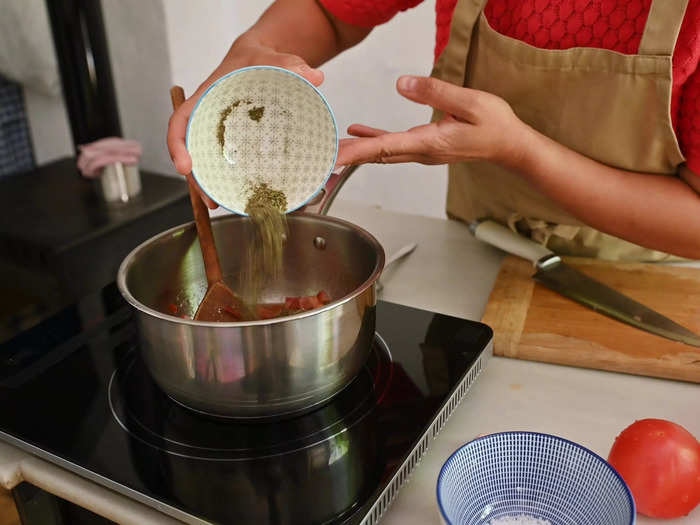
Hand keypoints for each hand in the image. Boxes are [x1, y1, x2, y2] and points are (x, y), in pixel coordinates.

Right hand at [166, 38, 323, 208]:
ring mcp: (218, 132)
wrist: (258, 60)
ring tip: (219, 205)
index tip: (184, 166)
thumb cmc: (257, 60)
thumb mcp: (274, 58)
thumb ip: (293, 65)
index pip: (180, 121)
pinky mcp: (231, 140)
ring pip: (206, 160)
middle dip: (195, 178)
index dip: (177, 144)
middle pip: (190, 150)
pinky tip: (237, 194)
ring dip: (209, 185)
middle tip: (208, 198)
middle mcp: (207, 118)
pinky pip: (224, 160)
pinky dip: (227, 178)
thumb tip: (317, 77)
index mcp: (207, 97)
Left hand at [336, 76, 530, 168]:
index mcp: (429, 143)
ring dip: (355, 151)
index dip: (356, 151)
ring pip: (381, 153)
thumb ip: (435, 92)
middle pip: (376, 155)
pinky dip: (372, 141)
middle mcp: (421, 152)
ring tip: (329, 147)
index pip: (385, 148)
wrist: (509, 145)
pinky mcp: (425, 146)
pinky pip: (392, 146)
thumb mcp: (469, 102)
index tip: (334, 157)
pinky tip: (357, 133)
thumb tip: (401, 83)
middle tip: (319, 157)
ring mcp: (422, 152)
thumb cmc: (495, 125)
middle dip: (347, 156)